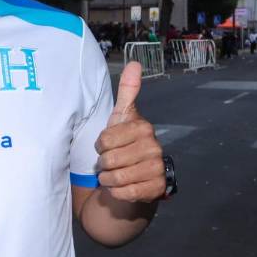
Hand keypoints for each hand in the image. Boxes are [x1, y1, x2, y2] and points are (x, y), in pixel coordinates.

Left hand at [93, 62, 166, 201]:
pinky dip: (116, 193)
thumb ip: (127, 92)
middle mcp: (154, 148)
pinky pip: (124, 193)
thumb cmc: (124, 144)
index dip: (100, 145)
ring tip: (114, 175)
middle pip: (109, 160)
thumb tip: (134, 63)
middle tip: (111, 162)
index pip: (105, 140)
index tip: (108, 145)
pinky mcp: (155, 190)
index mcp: (144, 128)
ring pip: (115, 178)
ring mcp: (156, 170)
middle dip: (103, 164)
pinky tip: (122, 187)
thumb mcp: (121, 117)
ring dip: (108, 179)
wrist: (135, 177)